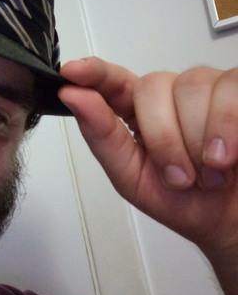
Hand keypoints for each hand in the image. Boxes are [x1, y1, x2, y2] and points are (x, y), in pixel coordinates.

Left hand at [58, 59, 237, 258]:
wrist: (231, 222)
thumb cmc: (184, 201)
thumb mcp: (131, 177)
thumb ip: (101, 135)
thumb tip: (74, 96)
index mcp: (138, 111)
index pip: (111, 80)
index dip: (94, 72)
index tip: (73, 71)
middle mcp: (172, 92)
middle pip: (153, 85)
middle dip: (164, 139)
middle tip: (180, 177)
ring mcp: (210, 88)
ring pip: (194, 86)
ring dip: (199, 141)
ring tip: (210, 172)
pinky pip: (230, 89)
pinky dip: (228, 129)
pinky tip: (229, 156)